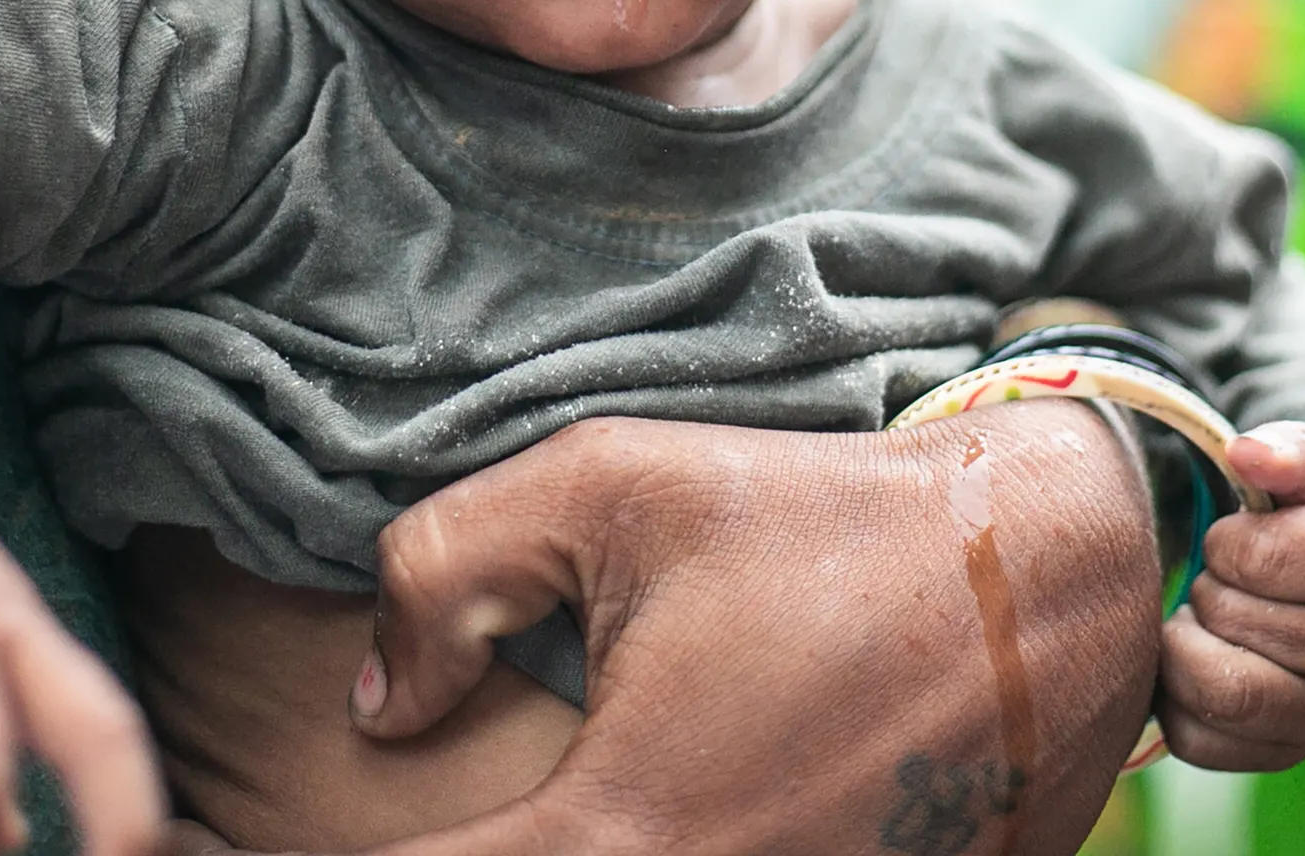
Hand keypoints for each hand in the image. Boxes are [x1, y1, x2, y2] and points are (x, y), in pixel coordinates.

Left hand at [346, 409, 1163, 855]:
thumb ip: (442, 577)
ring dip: (587, 845)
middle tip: (428, 804)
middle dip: (481, 849)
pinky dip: (681, 844)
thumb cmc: (823, 518)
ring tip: (593, 773)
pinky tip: (676, 791)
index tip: (254, 822)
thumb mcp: (609, 484)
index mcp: (623, 834)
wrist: (1050, 576)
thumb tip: (375, 702)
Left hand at [1155, 422, 1304, 771]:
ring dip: (1187, 640)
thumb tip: (1247, 454)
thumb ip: (1285, 449)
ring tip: (1217, 620)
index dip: (1229, 538)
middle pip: (1224, 616)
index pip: (1251, 554)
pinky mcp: (1287, 757)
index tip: (1251, 538)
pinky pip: (1194, 738)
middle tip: (1235, 584)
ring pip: (1210, 688)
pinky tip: (1211, 661)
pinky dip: (1177, 696)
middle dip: (1208, 586)